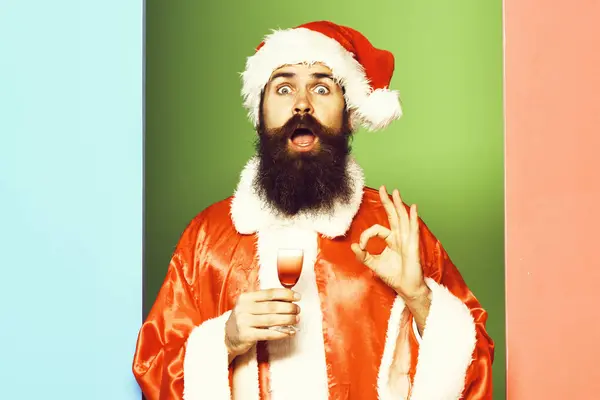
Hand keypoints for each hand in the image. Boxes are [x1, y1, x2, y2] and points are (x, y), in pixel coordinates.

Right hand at [225, 288, 300, 359]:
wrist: (227, 337)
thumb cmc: (244, 320)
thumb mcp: (250, 306)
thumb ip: (265, 302)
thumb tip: (289, 299)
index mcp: (246, 297)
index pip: (269, 293)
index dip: (286, 294)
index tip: (297, 297)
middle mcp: (243, 308)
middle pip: (272, 306)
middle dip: (289, 308)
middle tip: (298, 310)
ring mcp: (244, 322)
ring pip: (272, 320)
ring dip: (287, 320)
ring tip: (296, 320)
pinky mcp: (246, 335)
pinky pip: (268, 334)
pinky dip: (281, 333)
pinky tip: (289, 332)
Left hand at [351, 186, 427, 300]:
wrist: (407, 288)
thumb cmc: (394, 276)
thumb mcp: (374, 264)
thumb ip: (363, 255)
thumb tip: (353, 246)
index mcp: (392, 240)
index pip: (378, 229)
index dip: (366, 235)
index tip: (360, 245)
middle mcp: (400, 237)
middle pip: (394, 216)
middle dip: (388, 202)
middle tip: (383, 188)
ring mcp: (407, 240)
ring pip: (403, 219)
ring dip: (399, 205)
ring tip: (396, 192)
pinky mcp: (413, 246)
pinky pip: (413, 229)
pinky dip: (413, 218)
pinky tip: (413, 208)